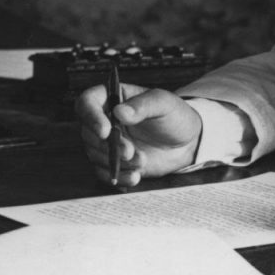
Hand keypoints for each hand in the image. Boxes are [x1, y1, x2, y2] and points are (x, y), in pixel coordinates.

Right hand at [75, 83, 202, 187]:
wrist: (187, 142)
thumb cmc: (174, 116)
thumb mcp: (164, 104)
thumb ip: (143, 105)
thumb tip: (120, 112)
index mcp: (112, 98)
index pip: (87, 103)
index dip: (91, 117)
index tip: (106, 131)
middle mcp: (104, 119)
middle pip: (88, 133)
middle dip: (109, 146)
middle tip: (130, 152)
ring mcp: (107, 142)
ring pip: (95, 154)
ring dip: (116, 162)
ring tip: (142, 161)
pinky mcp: (113, 161)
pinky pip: (104, 172)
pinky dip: (118, 177)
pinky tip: (135, 176)